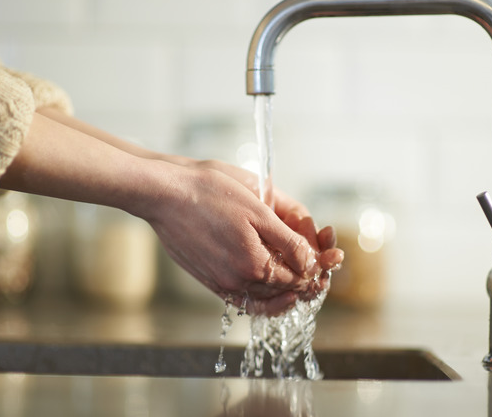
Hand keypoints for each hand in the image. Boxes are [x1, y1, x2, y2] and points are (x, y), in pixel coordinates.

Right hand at [147, 166, 322, 314]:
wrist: (165, 195)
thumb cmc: (210, 193)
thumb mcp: (259, 210)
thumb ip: (288, 241)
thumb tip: (310, 263)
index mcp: (255, 264)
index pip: (298, 277)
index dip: (316, 267)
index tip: (326, 255)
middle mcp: (238, 282)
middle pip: (283, 290)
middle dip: (304, 278)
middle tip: (319, 265)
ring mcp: (220, 283)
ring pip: (263, 297)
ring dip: (283, 288)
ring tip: (296, 273)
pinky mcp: (208, 280)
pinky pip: (241, 298)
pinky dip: (260, 294)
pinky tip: (266, 280)